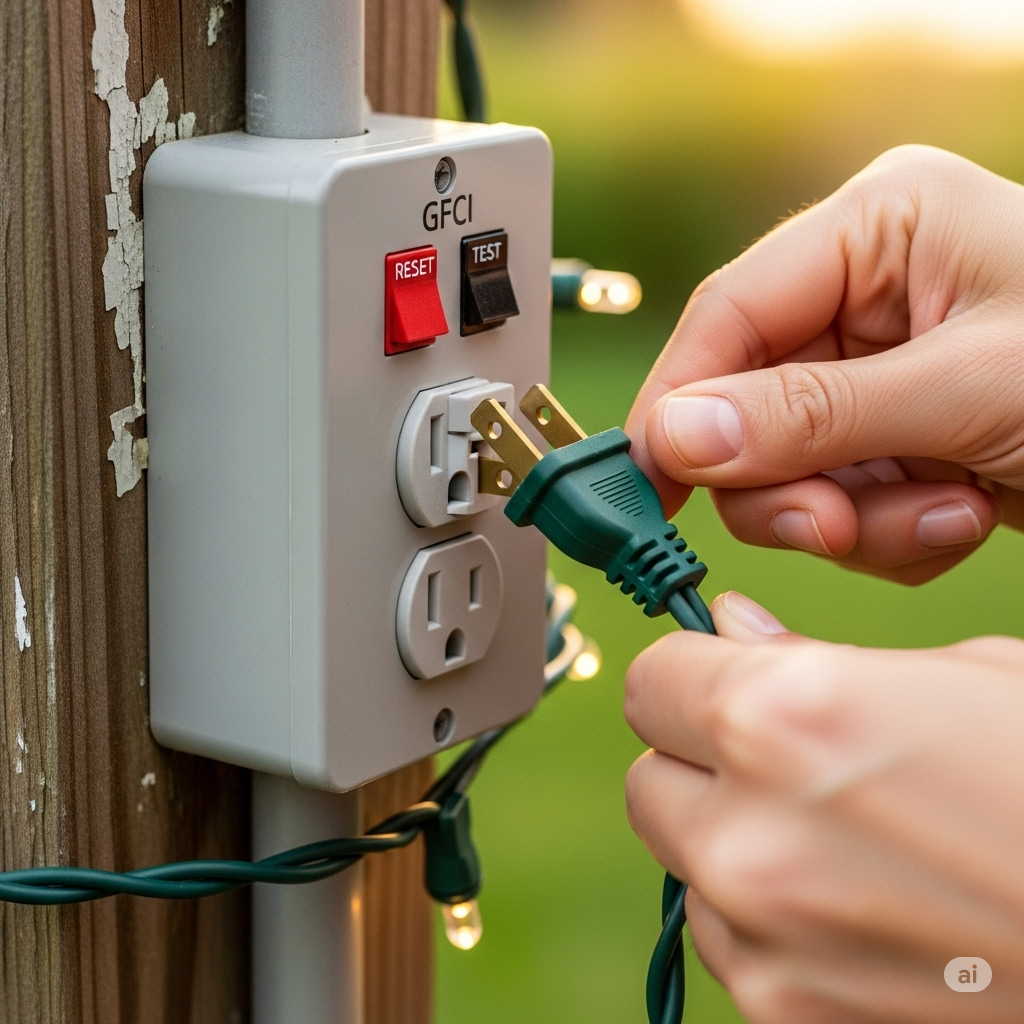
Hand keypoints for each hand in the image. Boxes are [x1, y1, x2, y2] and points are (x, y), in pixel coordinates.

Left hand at [624, 591, 1023, 1022]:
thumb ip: (814, 653)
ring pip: (687, 867)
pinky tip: (865, 911)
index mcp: (788, 718)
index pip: (651, 681)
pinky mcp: (793, 1023)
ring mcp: (768, 944)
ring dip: (735, 845)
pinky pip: (734, 946)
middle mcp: (753, 835)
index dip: (690, 675)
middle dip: (701, 763)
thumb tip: (728, 626)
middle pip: (650, 780)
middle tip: (786, 762)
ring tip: (846, 843)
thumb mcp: (966, 676)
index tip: (720, 679)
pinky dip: (770, 923)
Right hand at [625, 144, 1023, 583]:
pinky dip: (896, 532)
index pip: (727, 316)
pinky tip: (967, 516)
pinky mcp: (904, 435)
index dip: (678, 406)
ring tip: (944, 516)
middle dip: (791, 483)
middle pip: (748, 405)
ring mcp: (884, 371)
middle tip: (833, 526)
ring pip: (793, 469)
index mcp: (877, 228)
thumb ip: (813, 414)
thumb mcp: (972, 386)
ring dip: (858, 517)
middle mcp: (869, 295)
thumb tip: (676, 437)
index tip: (647, 489)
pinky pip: (847, 500)